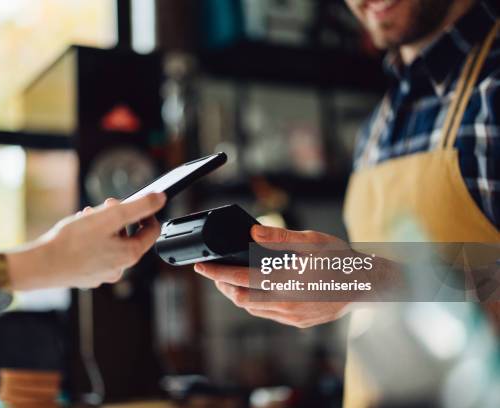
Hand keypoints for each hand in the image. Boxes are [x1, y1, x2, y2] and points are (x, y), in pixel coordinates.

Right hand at [10, 193, 165, 289]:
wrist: (41, 265)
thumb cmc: (72, 242)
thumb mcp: (110, 216)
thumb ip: (139, 207)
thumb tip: (160, 199)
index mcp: (130, 255)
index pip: (151, 232)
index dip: (146, 213)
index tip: (134, 202)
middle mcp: (119, 269)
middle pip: (129, 236)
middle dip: (119, 217)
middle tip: (104, 206)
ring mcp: (102, 274)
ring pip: (111, 243)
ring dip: (103, 226)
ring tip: (87, 216)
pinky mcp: (87, 275)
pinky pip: (97, 252)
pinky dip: (92, 239)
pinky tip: (77, 232)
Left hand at [193, 225, 350, 327]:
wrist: (366, 285)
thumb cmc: (341, 261)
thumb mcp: (313, 241)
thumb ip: (280, 238)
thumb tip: (252, 233)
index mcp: (287, 281)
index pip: (241, 279)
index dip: (217, 273)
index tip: (202, 266)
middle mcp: (286, 303)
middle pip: (241, 299)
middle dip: (223, 286)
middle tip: (212, 273)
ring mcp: (292, 315)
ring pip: (252, 309)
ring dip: (237, 295)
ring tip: (229, 280)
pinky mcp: (298, 322)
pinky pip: (267, 314)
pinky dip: (254, 302)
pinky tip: (254, 290)